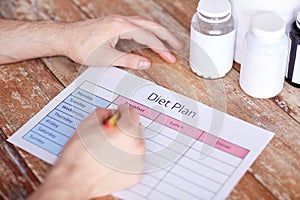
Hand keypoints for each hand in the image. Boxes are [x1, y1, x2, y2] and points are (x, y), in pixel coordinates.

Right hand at [28, 105, 144, 199]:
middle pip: (135, 128)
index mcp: (127, 131)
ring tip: (107, 149)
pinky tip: (110, 160)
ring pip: (135, 144)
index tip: (117, 114)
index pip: (132, 112)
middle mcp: (137, 146)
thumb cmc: (79, 156)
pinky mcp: (135, 174)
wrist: (74, 181)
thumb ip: (103, 113)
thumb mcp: (87, 124)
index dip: (121, 111)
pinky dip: (125, 158)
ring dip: (125, 143)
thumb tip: (110, 114)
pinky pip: (133, 160)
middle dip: (123, 127)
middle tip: (108, 133)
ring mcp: (138, 162)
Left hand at [63, 15, 183, 68]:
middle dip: (166, 36)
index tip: (170, 57)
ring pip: (145, 23)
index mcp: (121, 27)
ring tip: (169, 41)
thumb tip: (146, 62)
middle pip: (151, 26)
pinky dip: (148, 32)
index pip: (148, 37)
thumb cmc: (81, 47)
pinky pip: (137, 25)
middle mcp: (121, 21)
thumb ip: (128, 60)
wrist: (66, 38)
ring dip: (158, 32)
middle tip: (178, 45)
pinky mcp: (115, 24)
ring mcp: (118, 21)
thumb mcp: (106, 58)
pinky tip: (150, 38)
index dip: (161, 48)